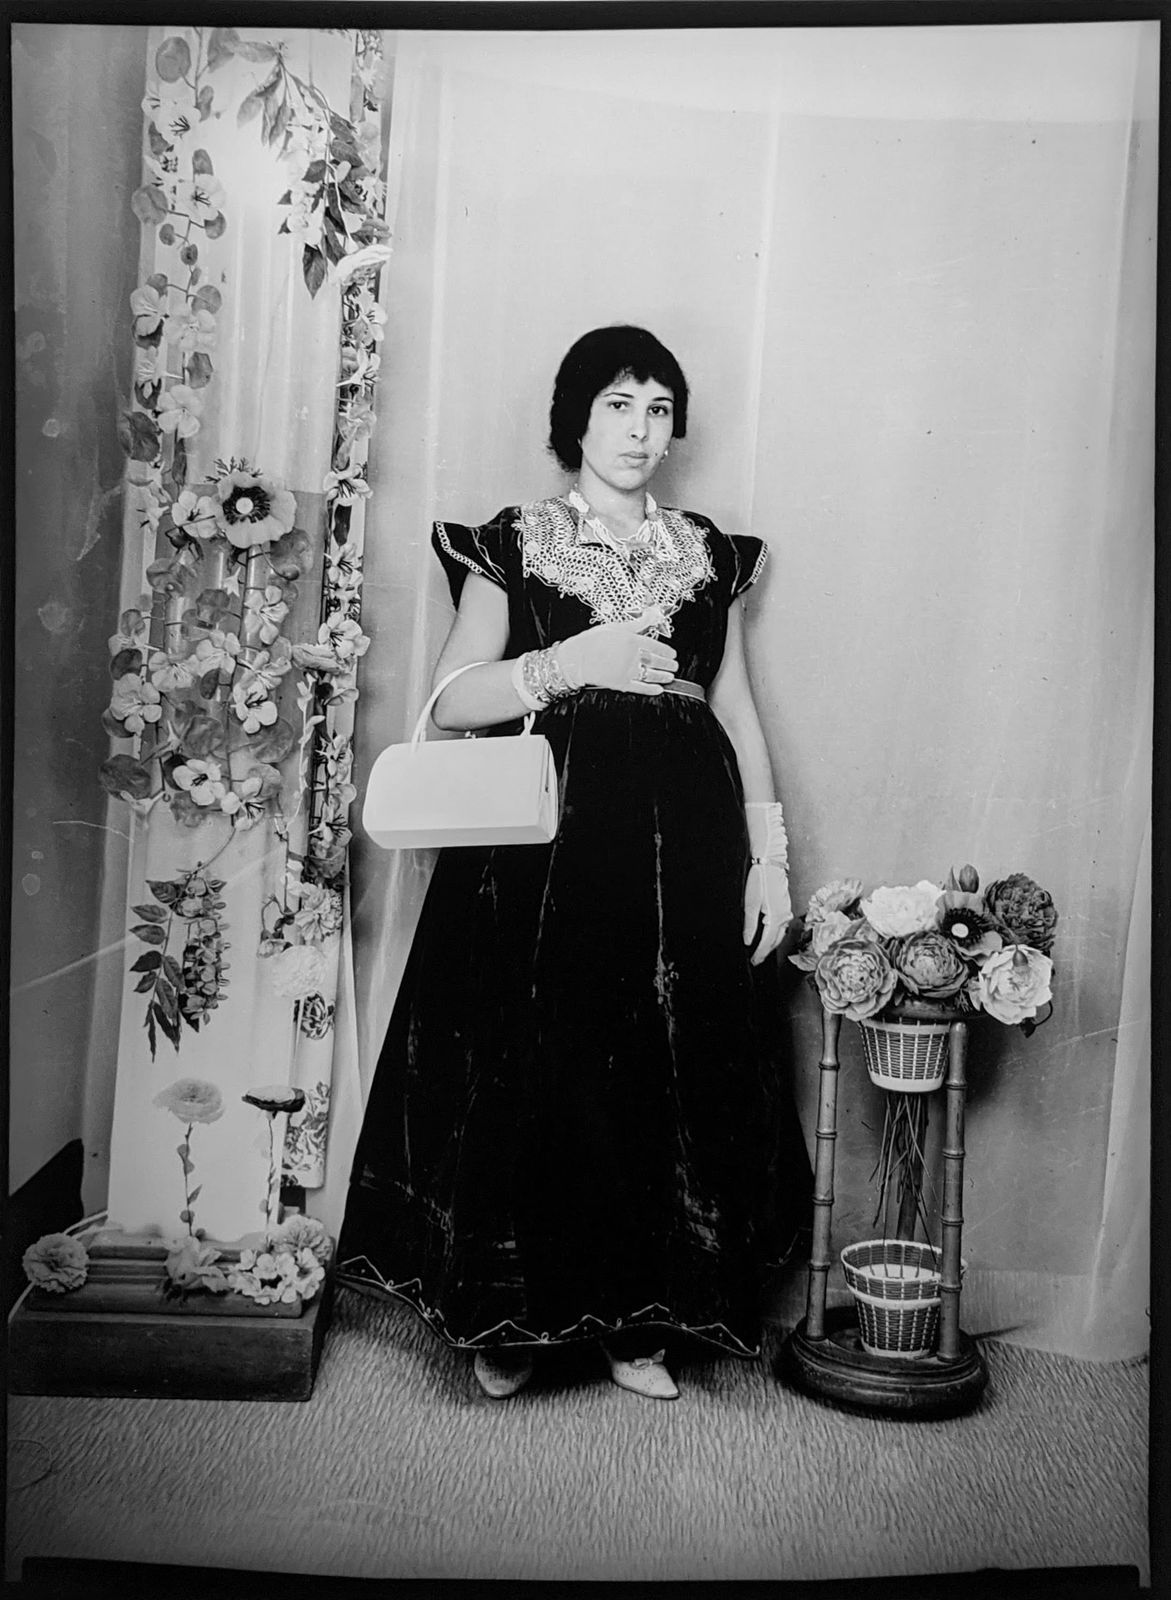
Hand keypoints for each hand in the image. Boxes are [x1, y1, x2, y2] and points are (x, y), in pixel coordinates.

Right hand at [558, 608, 676, 694]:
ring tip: (670, 677)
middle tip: (674, 666)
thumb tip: (651, 615)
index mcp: (632, 640)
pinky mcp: (621, 683)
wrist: (575, 658)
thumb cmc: (592, 641)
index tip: (672, 654)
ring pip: (651, 675)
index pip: (656, 646)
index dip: (667, 651)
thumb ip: (636, 624)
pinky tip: (658, 689)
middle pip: (656, 661)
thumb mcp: (615, 627)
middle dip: (668, 665)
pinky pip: (640, 687)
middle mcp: (632, 656)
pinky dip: (651, 689)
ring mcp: (627, 671)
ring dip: (663, 676)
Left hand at [743, 861, 793, 964]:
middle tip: (755, 960)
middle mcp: (784, 917)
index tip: (753, 962)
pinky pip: (782, 927)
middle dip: (765, 952)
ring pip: (780, 935)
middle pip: (776, 941)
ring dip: (771, 944)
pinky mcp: (785, 907)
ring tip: (760, 951)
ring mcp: (787, 912)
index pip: (767, 942)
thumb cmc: (760, 880)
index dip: (760, 953)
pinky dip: (775, 935)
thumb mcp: (750, 903)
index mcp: (776, 917)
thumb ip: (750, 925)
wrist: (770, 863)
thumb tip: (748, 941)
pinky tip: (768, 936)